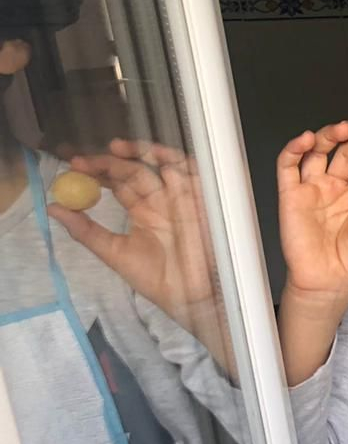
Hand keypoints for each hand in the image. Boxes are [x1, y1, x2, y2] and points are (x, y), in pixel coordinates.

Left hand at [48, 139, 218, 334]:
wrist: (192, 294)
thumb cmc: (158, 278)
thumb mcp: (115, 253)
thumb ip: (86, 231)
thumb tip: (53, 208)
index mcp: (143, 213)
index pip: (118, 185)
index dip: (97, 174)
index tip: (73, 168)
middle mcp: (160, 201)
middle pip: (133, 171)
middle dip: (108, 163)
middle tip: (84, 161)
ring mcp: (180, 196)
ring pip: (157, 164)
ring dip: (137, 153)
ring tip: (113, 149)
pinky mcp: (199, 196)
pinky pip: (187, 169)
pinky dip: (169, 158)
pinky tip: (147, 153)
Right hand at [277, 121, 347, 308]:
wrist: (328, 282)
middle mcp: (336, 186)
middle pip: (346, 154)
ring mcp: (313, 188)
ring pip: (318, 152)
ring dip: (329, 136)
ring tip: (344, 129)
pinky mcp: (291, 194)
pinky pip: (288, 165)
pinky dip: (294, 149)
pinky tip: (307, 140)